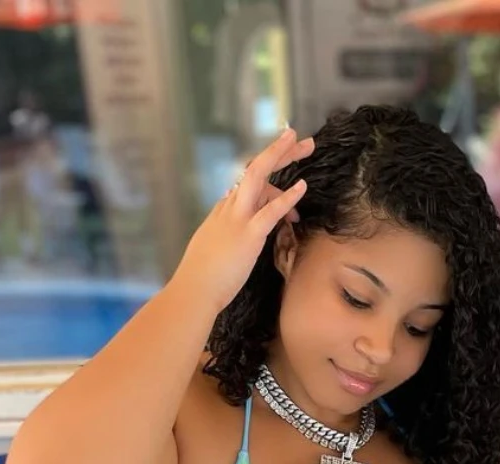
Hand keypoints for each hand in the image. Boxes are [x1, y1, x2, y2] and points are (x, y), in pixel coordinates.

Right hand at [171, 127, 313, 317]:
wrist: (193, 290)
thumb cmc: (203, 275)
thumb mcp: (211, 241)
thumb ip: (221, 221)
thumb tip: (226, 199)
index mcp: (223, 210)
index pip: (247, 183)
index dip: (268, 175)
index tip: (282, 164)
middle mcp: (229, 207)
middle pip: (254, 168)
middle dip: (277, 151)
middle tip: (298, 138)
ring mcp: (238, 219)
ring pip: (259, 177)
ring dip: (282, 156)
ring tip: (306, 145)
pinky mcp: (248, 235)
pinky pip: (270, 212)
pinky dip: (287, 197)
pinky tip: (302, 186)